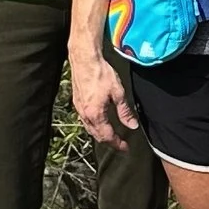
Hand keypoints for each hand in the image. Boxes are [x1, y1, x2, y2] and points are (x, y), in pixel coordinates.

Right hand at [71, 37, 140, 151]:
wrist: (85, 60)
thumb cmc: (101, 74)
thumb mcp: (118, 93)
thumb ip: (125, 111)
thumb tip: (132, 126)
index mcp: (96, 115)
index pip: (108, 136)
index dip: (117, 144)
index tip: (125, 148)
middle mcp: (85, 115)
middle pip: (97, 136)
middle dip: (109, 142)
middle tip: (120, 144)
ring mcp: (79, 109)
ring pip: (90, 129)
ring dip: (101, 135)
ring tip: (111, 136)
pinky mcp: (77, 102)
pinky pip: (85, 121)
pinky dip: (94, 126)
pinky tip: (100, 122)